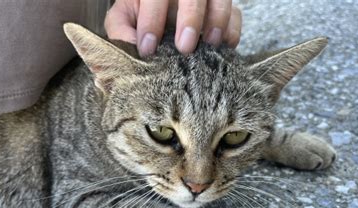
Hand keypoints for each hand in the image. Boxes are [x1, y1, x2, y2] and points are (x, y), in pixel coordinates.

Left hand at [104, 0, 241, 55]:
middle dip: (190, 18)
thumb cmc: (140, 21)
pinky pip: (236, 14)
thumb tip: (131, 46)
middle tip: (184, 47)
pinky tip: (223, 46)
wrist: (159, 29)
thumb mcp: (124, 20)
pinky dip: (232, 30)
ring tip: (209, 44)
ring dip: (217, 20)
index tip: (148, 48)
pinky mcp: (223, 9)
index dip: (151, 19)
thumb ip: (121, 29)